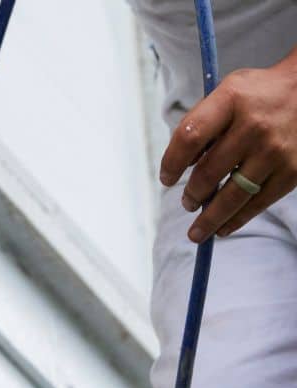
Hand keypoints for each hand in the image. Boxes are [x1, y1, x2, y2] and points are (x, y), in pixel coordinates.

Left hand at [160, 51, 296, 241]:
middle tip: (187, 203)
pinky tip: (223, 228)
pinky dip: (237, 220)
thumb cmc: (257, 95)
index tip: (166, 179)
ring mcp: (275, 150)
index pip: (189, 137)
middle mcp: (254, 126)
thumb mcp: (226, 93)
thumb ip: (200, 124)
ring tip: (197, 230)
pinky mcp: (292, 170)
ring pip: (233, 195)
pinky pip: (259, 202)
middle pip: (209, 172)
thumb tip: (180, 166)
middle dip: (192, 195)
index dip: (171, 163)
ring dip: (210, 218)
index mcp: (230, 100)